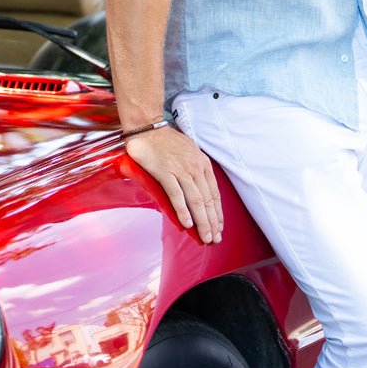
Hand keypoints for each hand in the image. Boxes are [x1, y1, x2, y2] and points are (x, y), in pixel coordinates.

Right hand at [125, 125, 222, 244]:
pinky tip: (186, 223)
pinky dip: (182, 210)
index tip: (219, 228)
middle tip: (215, 240)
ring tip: (205, 237)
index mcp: (202, 163)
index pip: (214, 193)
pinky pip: (176, 194)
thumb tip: (199, 190)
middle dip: (212, 222)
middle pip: (207, 199)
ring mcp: (180, 169)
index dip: (217, 213)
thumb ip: (195, 170)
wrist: (147, 128)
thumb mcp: (189, 153)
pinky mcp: (165, 172)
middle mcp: (195, 167)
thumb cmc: (166, 142)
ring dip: (201, 221)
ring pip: (195, 200)